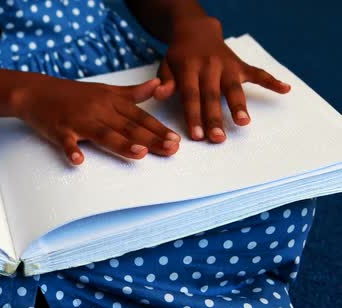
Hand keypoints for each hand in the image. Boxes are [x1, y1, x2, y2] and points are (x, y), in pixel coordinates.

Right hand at [10, 77, 180, 164]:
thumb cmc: (73, 94)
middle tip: (170, 150)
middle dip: (150, 139)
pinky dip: (71, 150)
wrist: (36, 91)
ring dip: (121, 143)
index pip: (139, 117)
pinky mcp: (59, 129)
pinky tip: (78, 160)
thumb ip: (132, 93)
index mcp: (110, 102)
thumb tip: (157, 85)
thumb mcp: (105, 90)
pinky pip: (66, 141)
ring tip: (139, 153)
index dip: (158, 128)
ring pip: (103, 133)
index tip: (176, 140)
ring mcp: (78, 120)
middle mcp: (98, 110)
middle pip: (127, 127)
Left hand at [153, 17, 290, 142]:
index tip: (196, 135)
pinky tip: (285, 89)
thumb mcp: (165, 65)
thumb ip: (165, 81)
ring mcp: (227, 65)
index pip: (191, 95)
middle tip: (218, 138)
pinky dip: (272, 81)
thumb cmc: (179, 55)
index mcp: (189, 68)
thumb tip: (159, 94)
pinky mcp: (239, 65)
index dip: (194, 116)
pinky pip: (257, 73)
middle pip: (213, 95)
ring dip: (239, 105)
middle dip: (215, 118)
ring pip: (234, 87)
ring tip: (244, 123)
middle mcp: (209, 66)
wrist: (196, 30)